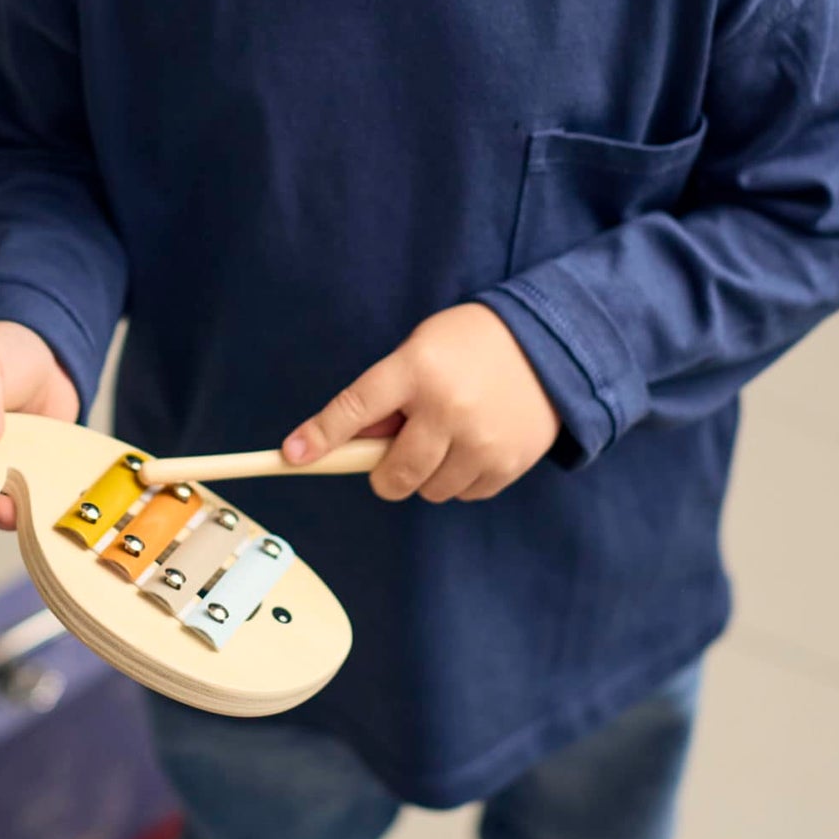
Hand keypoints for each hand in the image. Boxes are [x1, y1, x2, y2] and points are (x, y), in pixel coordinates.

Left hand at [282, 303, 560, 503]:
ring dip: (426, 474)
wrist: (548, 344)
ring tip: (447, 436)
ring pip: (427, 491)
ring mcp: (480, 441)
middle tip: (396, 452)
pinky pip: (462, 495)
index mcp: (416, 370)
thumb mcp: (419, 352)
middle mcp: (447, 408)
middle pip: (392, 475)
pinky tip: (474, 444)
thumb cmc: (468, 345)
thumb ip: (385, 397)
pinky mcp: (507, 464)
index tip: (291, 457)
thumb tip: (349, 444)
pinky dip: (459, 479)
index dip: (320, 436)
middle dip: (384, 473)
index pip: (354, 408)